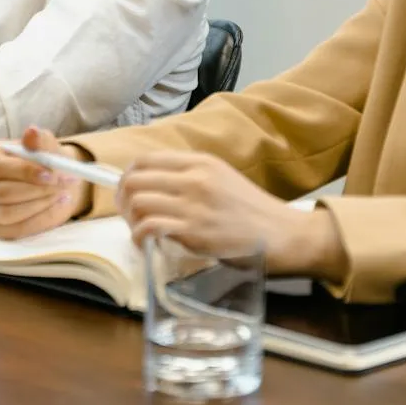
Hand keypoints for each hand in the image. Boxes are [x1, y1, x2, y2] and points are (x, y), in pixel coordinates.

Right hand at [0, 125, 92, 239]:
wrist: (49, 180)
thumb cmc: (41, 159)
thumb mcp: (43, 145)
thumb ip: (38, 140)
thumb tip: (32, 132)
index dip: (23, 171)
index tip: (51, 173)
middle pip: (0, 192)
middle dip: (36, 190)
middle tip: (63, 184)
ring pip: (7, 213)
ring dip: (40, 204)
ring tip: (62, 193)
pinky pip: (18, 230)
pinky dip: (43, 218)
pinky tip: (58, 204)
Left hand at [118, 152, 348, 278]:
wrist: (283, 234)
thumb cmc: (252, 211)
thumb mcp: (221, 178)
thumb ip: (189, 177)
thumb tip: (153, 185)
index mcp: (200, 162)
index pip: (145, 160)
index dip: (127, 177)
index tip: (127, 192)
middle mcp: (194, 178)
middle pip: (134, 180)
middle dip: (122, 199)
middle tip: (129, 215)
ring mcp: (194, 205)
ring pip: (138, 203)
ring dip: (130, 220)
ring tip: (140, 232)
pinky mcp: (195, 232)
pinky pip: (149, 228)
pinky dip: (139, 237)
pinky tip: (146, 244)